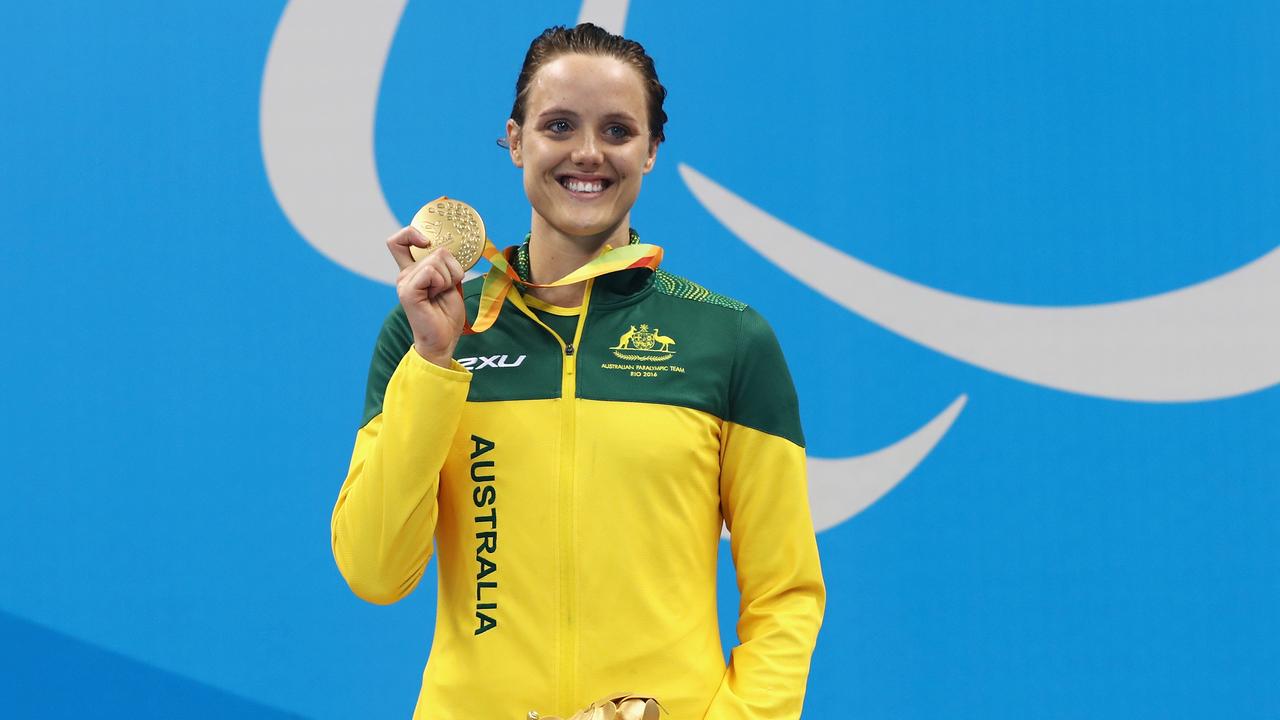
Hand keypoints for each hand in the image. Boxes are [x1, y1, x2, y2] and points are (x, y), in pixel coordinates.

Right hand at [388, 226, 465, 367]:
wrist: (443, 340)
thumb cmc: (446, 315)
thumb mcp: (449, 283)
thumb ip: (443, 265)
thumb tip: (446, 249)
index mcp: (412, 271)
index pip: (399, 241)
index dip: (411, 233)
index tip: (427, 242)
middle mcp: (404, 274)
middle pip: (435, 249)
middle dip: (452, 268)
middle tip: (446, 289)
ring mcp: (404, 282)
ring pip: (437, 259)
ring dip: (449, 278)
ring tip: (441, 295)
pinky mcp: (408, 291)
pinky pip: (431, 271)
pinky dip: (442, 282)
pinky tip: (436, 296)